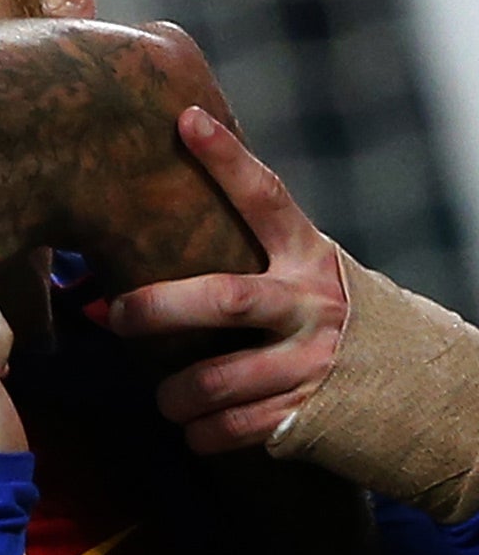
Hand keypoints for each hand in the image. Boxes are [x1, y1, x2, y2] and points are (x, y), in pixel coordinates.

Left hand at [107, 106, 346, 452]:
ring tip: (164, 397)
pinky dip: (207, 434)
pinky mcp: (314, 416)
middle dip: (159, 308)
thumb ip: (258, 256)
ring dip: (176, 393)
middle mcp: (312, 307)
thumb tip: (165, 228)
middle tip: (117, 315)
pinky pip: (240, 427)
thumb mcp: (313, 273)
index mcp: (309, 259)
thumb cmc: (346, 322)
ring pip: (219, 378)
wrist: (436, 394)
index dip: (227, 159)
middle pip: (223, 299)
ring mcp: (314, 364)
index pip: (266, 199)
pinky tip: (196, 431)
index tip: (187, 121)